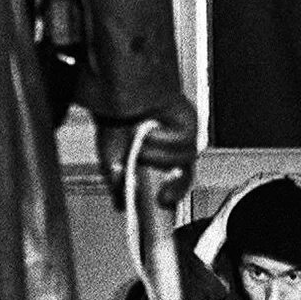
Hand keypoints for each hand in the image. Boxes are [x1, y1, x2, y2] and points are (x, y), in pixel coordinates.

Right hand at [97, 94, 196, 209]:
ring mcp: (184, 135)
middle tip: (162, 196)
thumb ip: (118, 182)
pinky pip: (184, 139)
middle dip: (176, 187)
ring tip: (139, 147)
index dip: (172, 194)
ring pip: (184, 158)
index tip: (161, 203)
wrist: (117, 94)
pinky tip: (149, 130)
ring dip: (159, 156)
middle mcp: (174, 149)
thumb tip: (122, 205)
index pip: (174, 183)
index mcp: (160, 160)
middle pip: (187, 175)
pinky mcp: (189, 120)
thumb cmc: (115, 122)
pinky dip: (163, 138)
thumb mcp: (111, 158)